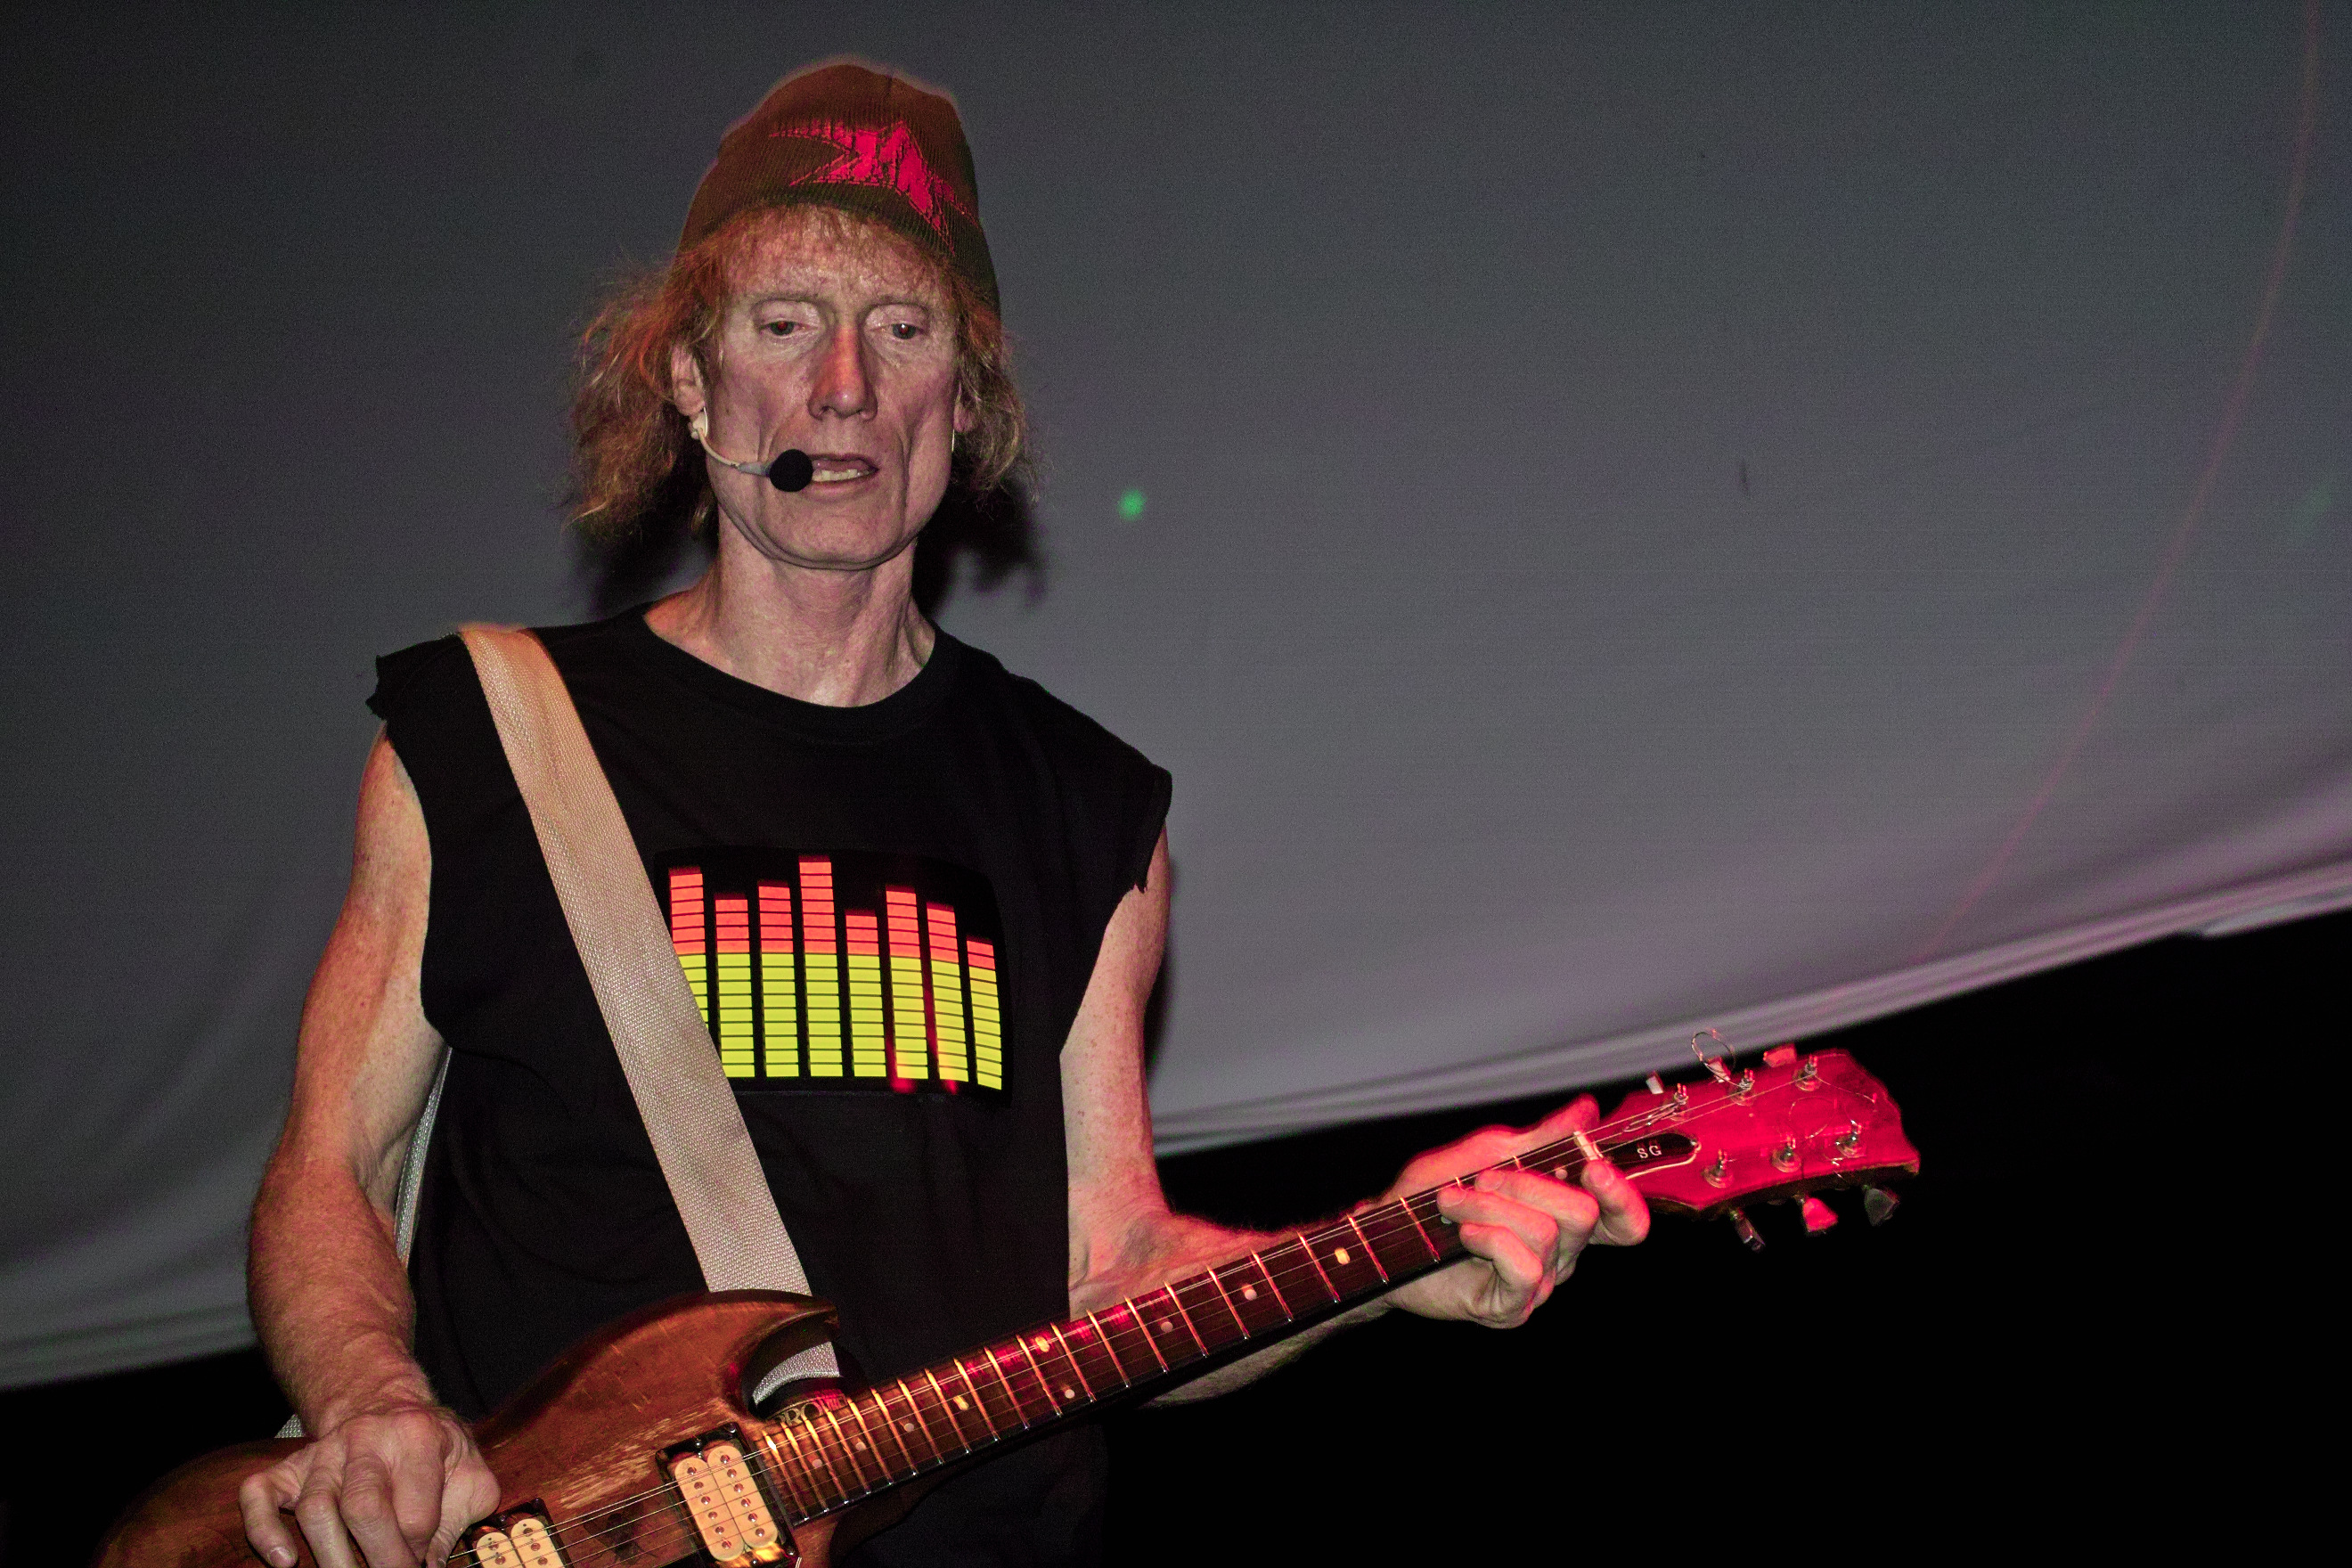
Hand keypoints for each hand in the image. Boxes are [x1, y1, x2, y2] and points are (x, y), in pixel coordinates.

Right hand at [238, 1399, 498, 1567]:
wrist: (386, 1407)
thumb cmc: (434, 1449)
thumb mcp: (469, 1470)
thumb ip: (461, 1516)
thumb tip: (431, 1564)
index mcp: (418, 1436)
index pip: (415, 1511)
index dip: (417, 1552)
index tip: (420, 1565)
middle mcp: (365, 1439)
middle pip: (363, 1507)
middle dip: (377, 1557)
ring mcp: (322, 1453)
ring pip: (314, 1509)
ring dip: (331, 1556)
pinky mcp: (288, 1466)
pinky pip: (259, 1494)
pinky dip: (264, 1531)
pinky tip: (285, 1561)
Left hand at [1378, 1097, 1649, 1327]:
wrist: (1382, 1233)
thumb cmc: (1432, 1193)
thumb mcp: (1488, 1152)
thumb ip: (1542, 1137)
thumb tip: (1588, 1110)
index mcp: (1561, 1216)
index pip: (1622, 1220)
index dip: (1621, 1196)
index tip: (1593, 1167)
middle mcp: (1559, 1254)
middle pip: (1582, 1214)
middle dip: (1524, 1184)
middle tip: (1481, 1180)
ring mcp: (1537, 1284)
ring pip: (1545, 1233)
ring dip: (1490, 1206)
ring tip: (1454, 1205)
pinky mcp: (1510, 1308)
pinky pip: (1523, 1266)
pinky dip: (1489, 1238)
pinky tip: (1464, 1235)